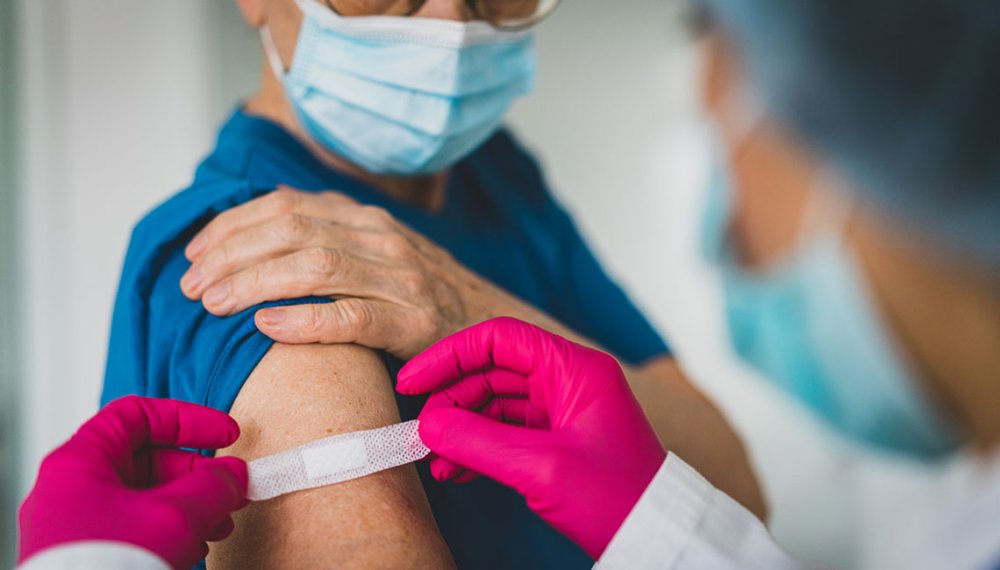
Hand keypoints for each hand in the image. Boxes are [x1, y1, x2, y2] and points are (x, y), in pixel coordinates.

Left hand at [18, 396, 248, 569]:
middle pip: (145, 459)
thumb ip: (213, 486)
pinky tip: (195, 547)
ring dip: (190, 506)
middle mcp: (72, 490)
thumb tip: (235, 474)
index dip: (187, 419)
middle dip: (197, 473)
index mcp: (79, 463)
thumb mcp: (175, 516)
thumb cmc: (107, 567)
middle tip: (231, 488)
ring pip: (144, 498)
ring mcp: (77, 526)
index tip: (225, 434)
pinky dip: (171, 531)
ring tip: (219, 525)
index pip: (137, 415)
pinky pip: (135, 529)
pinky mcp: (88, 555)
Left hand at [180, 186, 506, 359]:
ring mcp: (401, 279)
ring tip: (213, 303)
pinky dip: (305, 319)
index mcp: (365, 217)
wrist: (491, 326)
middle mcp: (382, 238)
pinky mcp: (415, 323)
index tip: (194, 252)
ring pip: (315, 267)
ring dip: (254, 283)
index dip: (232, 226)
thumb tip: (259, 225)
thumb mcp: (374, 253)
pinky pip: (352, 317)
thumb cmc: (418, 296)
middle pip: (292, 231)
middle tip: (190, 285)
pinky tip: (267, 326)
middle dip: (231, 254)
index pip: (286, 205)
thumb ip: (327, 236)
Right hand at [396, 318, 665, 558]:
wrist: (656, 539)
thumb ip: (478, 442)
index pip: (500, 339)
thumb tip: (428, 425)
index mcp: (574, 369)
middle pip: (492, 371)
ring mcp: (562, 411)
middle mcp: (568, 381)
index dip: (450, 355)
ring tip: (434, 458)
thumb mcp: (541, 467)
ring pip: (495, 404)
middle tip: (421, 430)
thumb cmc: (617, 498)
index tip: (413, 380)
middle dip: (451, 400)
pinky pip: (506, 432)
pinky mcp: (557, 440)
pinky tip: (455, 470)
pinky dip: (478, 448)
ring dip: (460, 429)